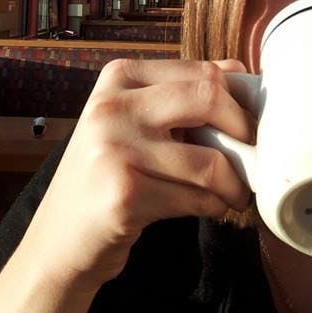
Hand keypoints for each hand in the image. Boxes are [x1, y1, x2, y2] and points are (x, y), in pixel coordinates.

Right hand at [0, 59, 252, 312]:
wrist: (58, 240)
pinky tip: (210, 208)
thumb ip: (180, 93)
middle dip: (244, 130)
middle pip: (210, 97)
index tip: (251, 125)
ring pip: (211, 161)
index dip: (239, 101)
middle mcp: (112, 106)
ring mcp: (114, 149)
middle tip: (253, 154)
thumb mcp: (133, 120)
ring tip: (235, 193)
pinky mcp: (124, 195)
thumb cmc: (108, 175)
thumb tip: (240, 72)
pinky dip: (214, 206)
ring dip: (235, 184)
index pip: (202, 72)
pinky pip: (197, 198)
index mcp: (119, 77)